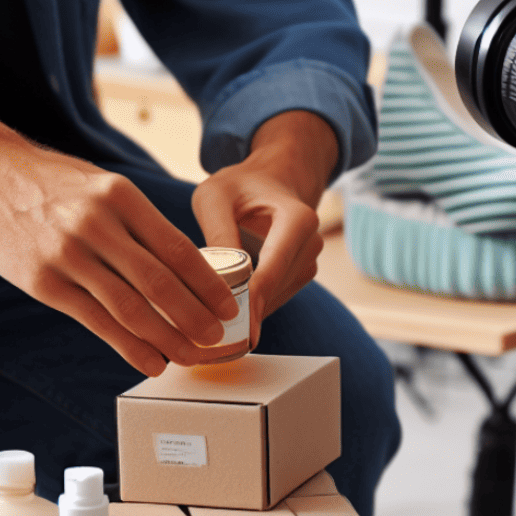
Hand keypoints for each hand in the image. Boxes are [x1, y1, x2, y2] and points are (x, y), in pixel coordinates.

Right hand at [0, 135, 240, 375]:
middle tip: (217, 339)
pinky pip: (95, 321)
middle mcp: (97, 223)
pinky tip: (150, 360)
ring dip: (167, 338)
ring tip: (191, 356)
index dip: (208, 283)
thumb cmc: (49, 181)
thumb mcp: (100, 184)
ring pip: (130, 307)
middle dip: (195, 316)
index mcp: (120, 196)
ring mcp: (68, 254)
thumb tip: (181, 264)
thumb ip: (136, 220)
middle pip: (160, 281)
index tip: (228, 305)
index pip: (177, 247)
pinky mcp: (42, 282)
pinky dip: (128, 346)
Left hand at [191, 111, 337, 347]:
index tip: (231, 323)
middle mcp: (310, 244)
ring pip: (273, 300)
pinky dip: (248, 307)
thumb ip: (217, 230)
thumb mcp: (216, 195)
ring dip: (244, 311)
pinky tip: (219, 311)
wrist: (271, 181)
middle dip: (242, 310)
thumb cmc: (240, 186)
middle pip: (274, 289)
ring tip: (204, 323)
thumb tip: (217, 276)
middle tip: (205, 334)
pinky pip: (271, 300)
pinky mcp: (297, 278)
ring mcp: (307, 264)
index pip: (274, 268)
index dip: (252, 298)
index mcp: (298, 219)